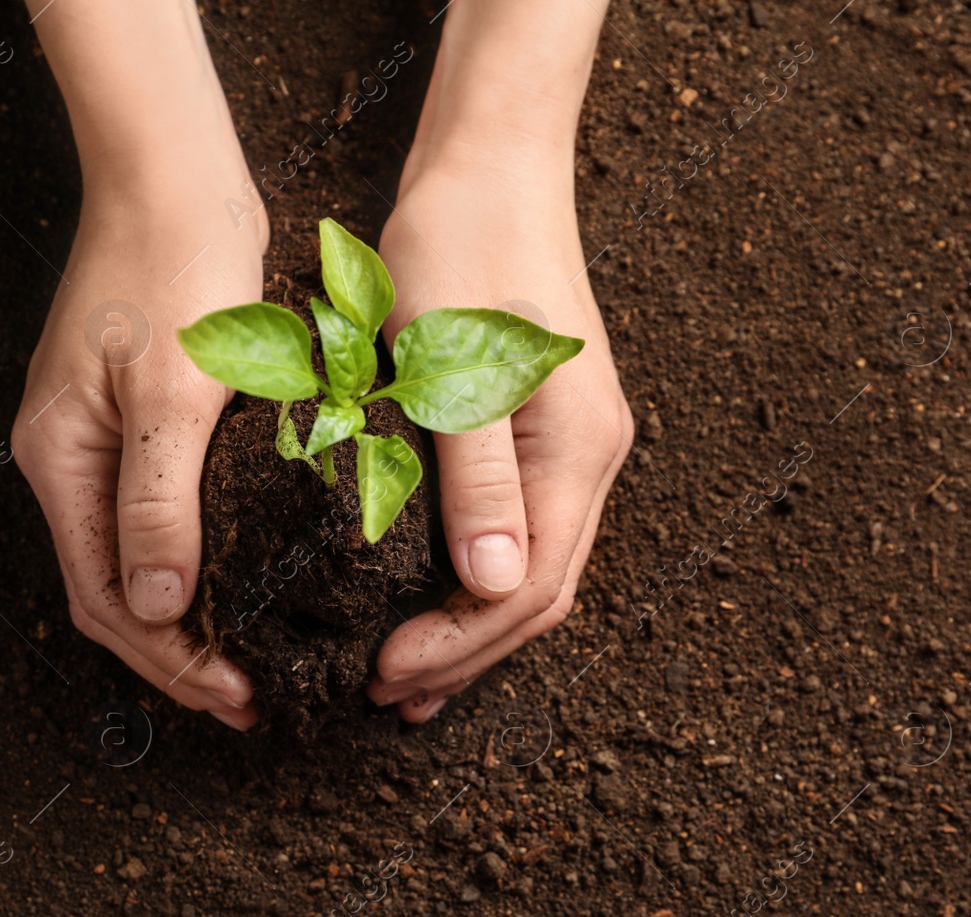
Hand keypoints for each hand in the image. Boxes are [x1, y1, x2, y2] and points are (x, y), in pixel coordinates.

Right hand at [11, 164, 267, 729]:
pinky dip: (189, 565)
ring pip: (129, 561)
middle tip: (248, 701)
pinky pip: (152, 517)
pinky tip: (235, 584)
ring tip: (243, 663)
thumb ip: (158, 500)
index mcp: (60, 458)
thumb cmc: (174, 266)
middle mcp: (66, 459)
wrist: (173, 176)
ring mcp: (95, 440)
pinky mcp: (133, 419)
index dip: (169, 659)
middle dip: (176, 655)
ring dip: (183, 620)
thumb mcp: (173, 391)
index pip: (105, 596)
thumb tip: (157, 603)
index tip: (236, 695)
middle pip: (110, 591)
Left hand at [366, 160, 632, 721]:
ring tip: (405, 675)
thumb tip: (496, 585)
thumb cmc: (460, 252)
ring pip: (530, 569)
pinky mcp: (540, 430)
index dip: (458, 647)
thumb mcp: (453, 366)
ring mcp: (570, 446)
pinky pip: (518, 531)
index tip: (383, 675)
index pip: (529, 591)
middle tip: (383, 693)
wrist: (489, 168)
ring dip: (467, 628)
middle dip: (462, 654)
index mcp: (575, 453)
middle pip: (538, 595)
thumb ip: (477, 479)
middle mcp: (587, 460)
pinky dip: (473, 579)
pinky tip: (428, 599)